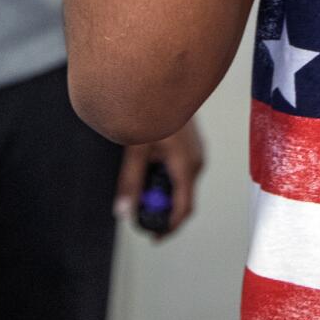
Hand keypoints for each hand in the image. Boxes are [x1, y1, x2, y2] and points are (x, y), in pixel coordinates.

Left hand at [114, 119, 205, 238]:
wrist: (166, 82)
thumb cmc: (153, 110)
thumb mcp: (136, 149)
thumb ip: (130, 182)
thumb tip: (123, 210)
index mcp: (186, 166)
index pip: (183, 208)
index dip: (169, 226)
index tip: (154, 237)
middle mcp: (196, 162)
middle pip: (182, 199)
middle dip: (162, 210)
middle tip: (139, 213)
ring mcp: (195, 153)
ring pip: (181, 185)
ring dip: (163, 193)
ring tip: (142, 191)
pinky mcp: (191, 146)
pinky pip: (181, 172)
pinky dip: (167, 180)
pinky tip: (150, 173)